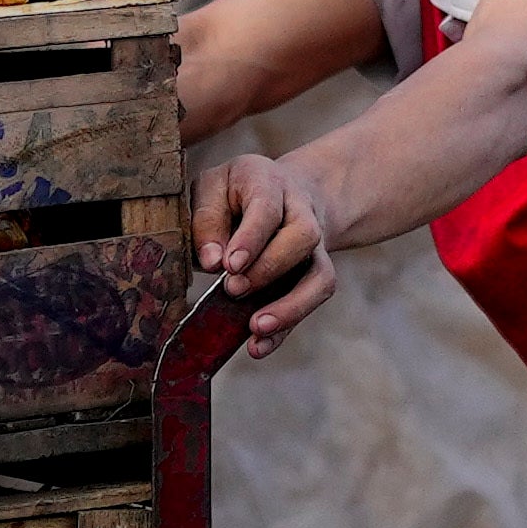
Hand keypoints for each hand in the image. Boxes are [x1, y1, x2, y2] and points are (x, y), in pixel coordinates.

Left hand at [192, 149, 344, 355]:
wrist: (279, 191)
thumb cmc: (232, 194)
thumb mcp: (209, 190)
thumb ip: (206, 220)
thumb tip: (212, 262)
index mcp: (267, 181)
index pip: (266, 207)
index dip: (251, 238)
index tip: (229, 265)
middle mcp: (300, 210)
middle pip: (303, 237)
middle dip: (269, 269)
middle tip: (233, 290)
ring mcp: (314, 244)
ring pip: (320, 274)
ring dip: (290, 305)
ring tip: (256, 327)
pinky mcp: (315, 272)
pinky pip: (313, 299)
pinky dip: (288, 325)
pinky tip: (258, 346)